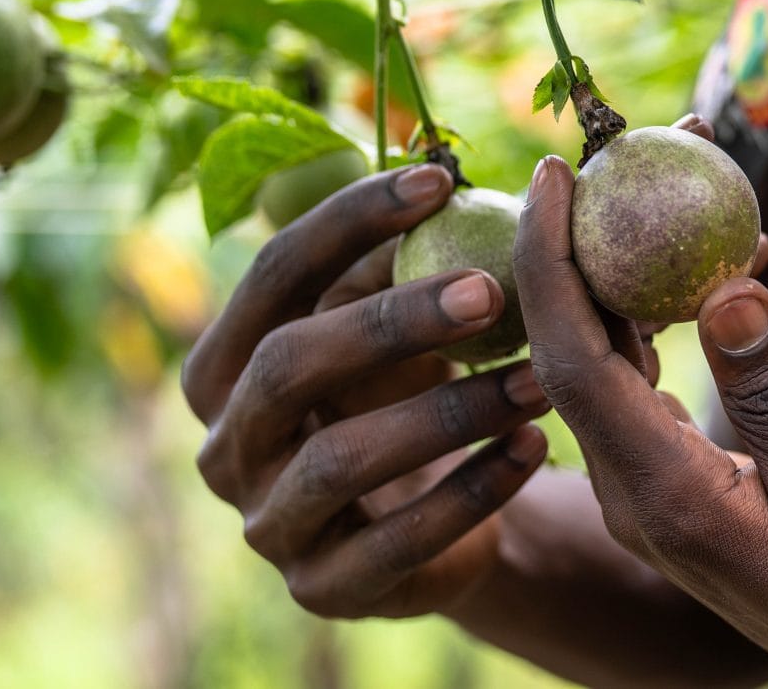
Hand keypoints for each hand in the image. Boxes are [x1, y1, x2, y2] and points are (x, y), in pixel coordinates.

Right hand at [181, 164, 553, 618]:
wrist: (427, 530)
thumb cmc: (402, 399)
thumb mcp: (393, 334)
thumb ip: (397, 270)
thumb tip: (444, 177)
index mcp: (226, 363)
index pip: (274, 274)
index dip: (348, 220)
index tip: (439, 180)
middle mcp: (225, 444)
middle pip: (289, 363)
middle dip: (391, 319)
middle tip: (491, 290)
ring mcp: (265, 523)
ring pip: (342, 459)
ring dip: (450, 410)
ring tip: (542, 376)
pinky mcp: (321, 589)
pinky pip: (396, 540)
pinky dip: (472, 489)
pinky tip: (535, 446)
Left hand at [517, 154, 767, 688]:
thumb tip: (727, 291)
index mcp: (664, 499)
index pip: (574, 363)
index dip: (550, 264)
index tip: (551, 173)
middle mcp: (640, 489)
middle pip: (578, 345)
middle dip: (581, 239)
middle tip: (616, 144)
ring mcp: (660, 484)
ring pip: (617, 355)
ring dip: (630, 266)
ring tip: (670, 175)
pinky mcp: (691, 476)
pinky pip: (658, 376)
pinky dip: (675, 306)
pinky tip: (724, 259)